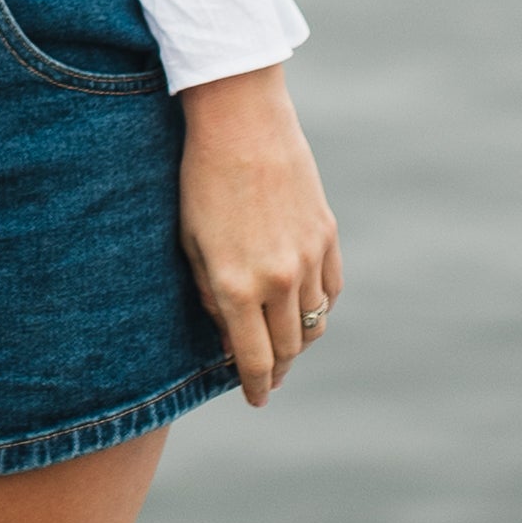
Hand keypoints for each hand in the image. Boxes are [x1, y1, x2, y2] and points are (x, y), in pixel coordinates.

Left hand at [177, 65, 340, 402]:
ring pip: (314, 323)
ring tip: (283, 347)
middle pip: (288, 349)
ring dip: (298, 342)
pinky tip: (303, 308)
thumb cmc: (201, 181)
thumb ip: (210, 297)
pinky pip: (331, 290)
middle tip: (267, 378)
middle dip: (276, 370)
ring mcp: (308, 257)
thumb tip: (231, 339)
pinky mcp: (326, 235)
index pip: (254, 360)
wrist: (241, 123)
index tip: (256, 399)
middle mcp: (279, 279)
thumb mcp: (190, 245)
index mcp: (236, 286)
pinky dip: (319, 306)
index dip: (256, 386)